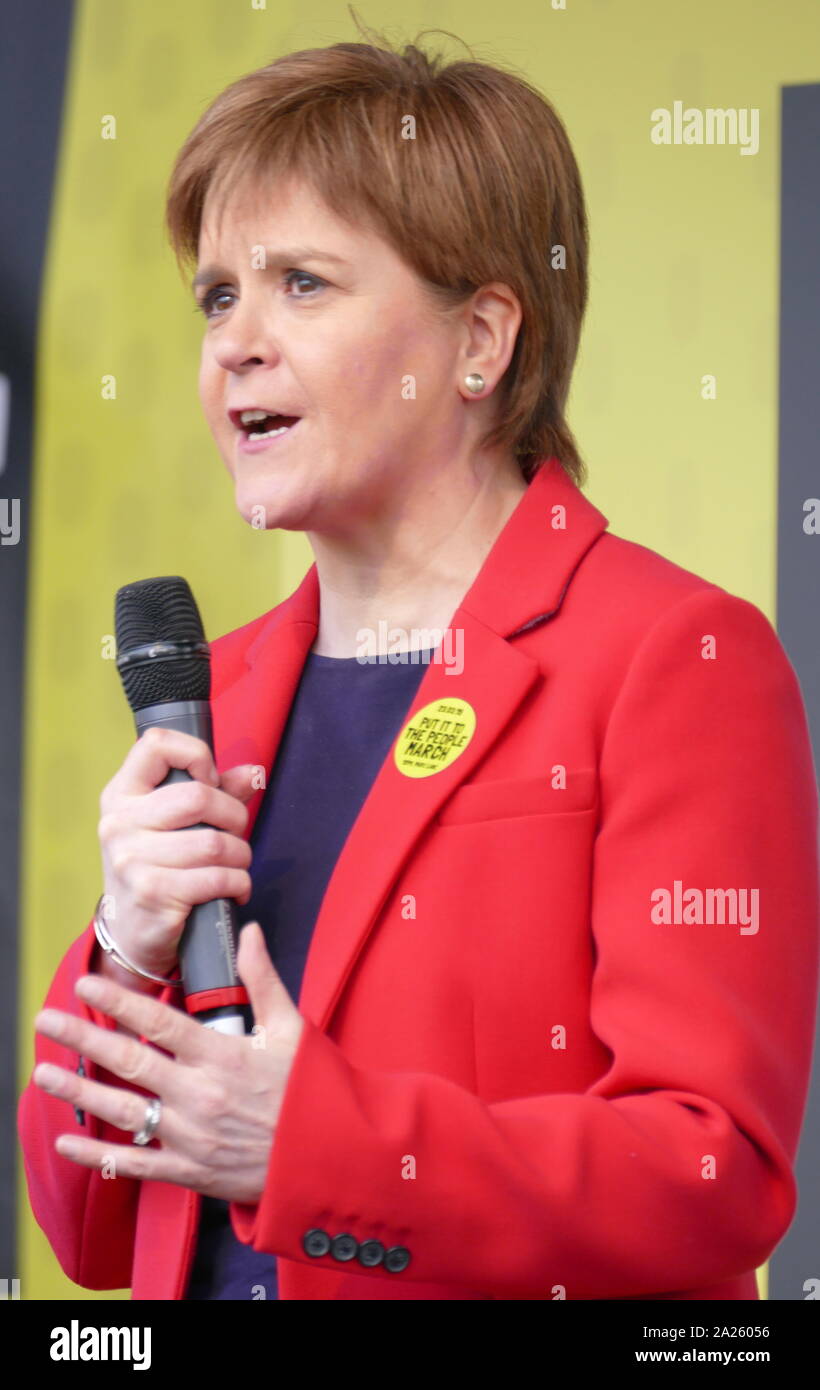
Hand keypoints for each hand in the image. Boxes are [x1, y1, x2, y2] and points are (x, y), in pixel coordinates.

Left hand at [32, 923, 303, 1204]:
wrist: (331, 1158)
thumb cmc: (313, 1090)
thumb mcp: (293, 1029)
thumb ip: (263, 980)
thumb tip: (247, 932)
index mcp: (222, 1056)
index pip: (159, 1022)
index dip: (119, 1002)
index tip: (86, 984)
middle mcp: (199, 1094)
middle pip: (129, 1061)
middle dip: (83, 1039)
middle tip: (45, 1020)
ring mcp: (190, 1135)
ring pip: (123, 1110)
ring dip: (79, 1092)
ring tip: (41, 1075)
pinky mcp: (190, 1170)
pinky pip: (136, 1164)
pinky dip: (99, 1158)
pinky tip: (69, 1145)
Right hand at [96, 726, 256, 980]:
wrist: (134, 931)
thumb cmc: (160, 866)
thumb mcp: (176, 824)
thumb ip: (215, 792)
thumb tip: (253, 773)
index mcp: (121, 794)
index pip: (155, 744)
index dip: (195, 755)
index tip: (210, 781)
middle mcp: (119, 822)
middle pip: (198, 796)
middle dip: (233, 816)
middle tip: (234, 833)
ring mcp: (131, 859)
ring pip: (215, 842)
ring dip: (240, 855)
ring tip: (235, 865)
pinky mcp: (152, 892)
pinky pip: (217, 877)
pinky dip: (238, 883)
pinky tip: (233, 889)